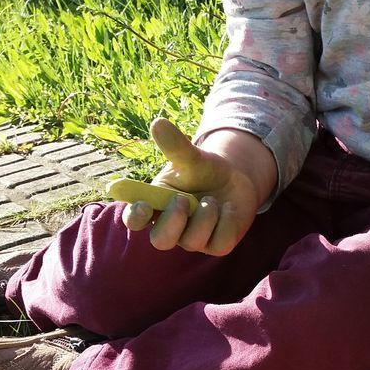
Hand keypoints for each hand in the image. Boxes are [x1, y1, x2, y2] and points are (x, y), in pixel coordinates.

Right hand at [122, 118, 276, 255]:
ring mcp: (193, 240)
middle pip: (160, 240)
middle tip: (184, 200)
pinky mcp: (217, 246)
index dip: (134, 217)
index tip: (142, 205)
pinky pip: (219, 243)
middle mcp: (171, 228)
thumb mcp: (191, 157)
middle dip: (172, 221)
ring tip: (212, 200)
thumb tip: (158, 124)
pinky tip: (228, 208)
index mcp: (155, 206)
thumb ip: (175, 146)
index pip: (134, 220)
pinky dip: (226, 222)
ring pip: (192, 241)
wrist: (235, 182)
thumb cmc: (203, 171)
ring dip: (204, 217)